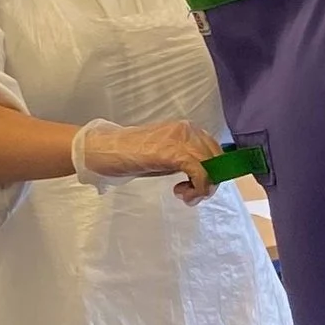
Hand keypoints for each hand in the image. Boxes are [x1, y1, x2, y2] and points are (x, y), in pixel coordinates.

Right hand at [72, 117, 219, 200]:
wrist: (107, 150)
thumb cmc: (133, 155)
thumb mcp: (167, 157)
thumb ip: (186, 161)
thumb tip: (207, 177)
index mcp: (188, 129)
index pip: (215, 151)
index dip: (212, 173)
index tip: (197, 187)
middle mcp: (189, 130)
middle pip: (217, 159)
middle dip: (209, 183)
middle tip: (190, 196)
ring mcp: (182, 139)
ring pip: (211, 167)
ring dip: (202, 188)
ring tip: (183, 195)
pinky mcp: (174, 152)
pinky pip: (200, 173)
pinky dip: (196, 188)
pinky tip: (179, 192)